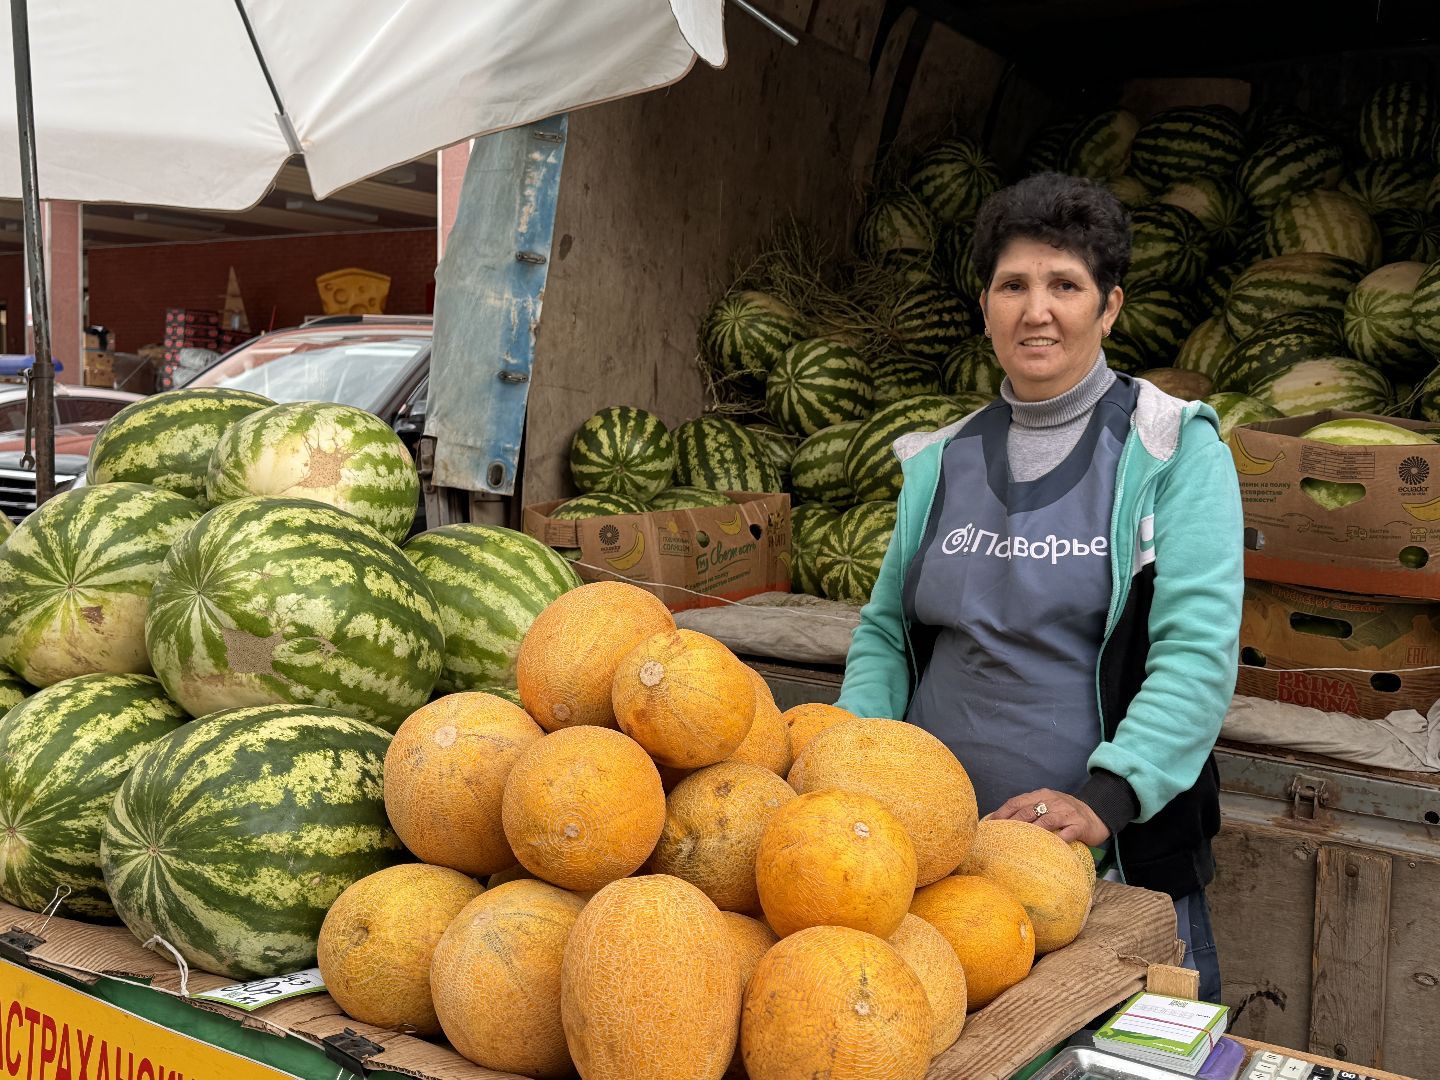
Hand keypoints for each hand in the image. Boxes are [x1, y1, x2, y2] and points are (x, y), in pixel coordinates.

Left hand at [991, 788, 1108, 845]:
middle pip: (1028, 811)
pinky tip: (1049, 847)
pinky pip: (1068, 833)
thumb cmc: (1065, 812)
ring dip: (1032, 831)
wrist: (1097, 814)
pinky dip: (1058, 839)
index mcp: (1042, 795)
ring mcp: (1067, 813)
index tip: (990, 824)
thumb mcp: (1047, 804)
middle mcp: (1053, 801)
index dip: (1002, 812)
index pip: (1017, 802)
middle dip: (1012, 823)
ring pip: (1047, 820)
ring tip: (1019, 842)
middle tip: (999, 836)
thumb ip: (1029, 809)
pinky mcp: (1080, 825)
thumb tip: (1001, 821)